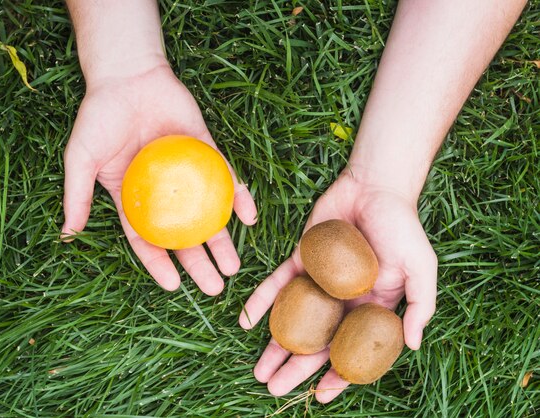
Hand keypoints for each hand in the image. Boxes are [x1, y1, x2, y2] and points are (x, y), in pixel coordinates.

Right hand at [61, 63, 256, 294]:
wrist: (128, 74)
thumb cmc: (100, 116)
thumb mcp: (81, 158)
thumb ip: (78, 195)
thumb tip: (68, 233)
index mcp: (133, 197)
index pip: (148, 239)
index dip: (159, 264)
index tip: (173, 287)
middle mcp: (163, 190)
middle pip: (183, 234)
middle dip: (198, 263)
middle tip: (216, 287)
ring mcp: (187, 172)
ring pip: (208, 213)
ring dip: (222, 240)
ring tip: (234, 267)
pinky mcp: (206, 150)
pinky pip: (225, 177)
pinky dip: (238, 196)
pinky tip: (249, 216)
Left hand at [238, 170, 436, 402]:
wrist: (375, 186)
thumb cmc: (402, 227)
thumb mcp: (421, 267)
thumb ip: (420, 306)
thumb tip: (413, 345)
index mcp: (371, 308)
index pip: (352, 350)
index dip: (339, 375)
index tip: (321, 396)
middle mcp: (342, 300)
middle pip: (317, 342)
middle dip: (296, 368)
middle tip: (274, 389)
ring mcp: (319, 281)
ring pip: (294, 320)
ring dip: (276, 346)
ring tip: (258, 371)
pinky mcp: (301, 260)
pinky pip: (278, 284)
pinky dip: (262, 302)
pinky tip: (247, 320)